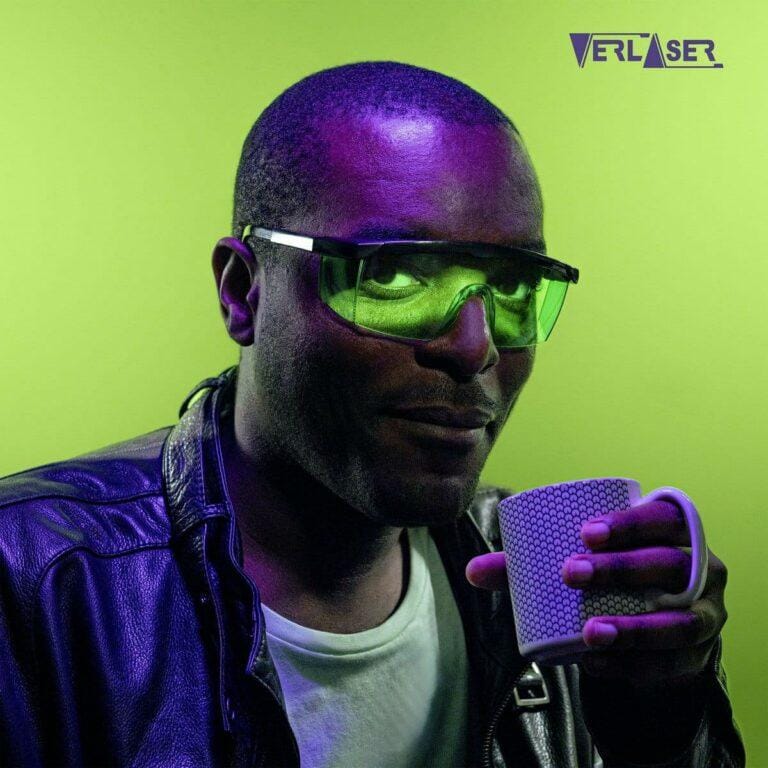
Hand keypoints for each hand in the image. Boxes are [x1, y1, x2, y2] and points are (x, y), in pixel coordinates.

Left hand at [465, 497, 728, 688]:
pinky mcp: (698, 655)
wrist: (657, 624)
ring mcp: (705, 614)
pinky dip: (635, 665)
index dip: (630, 522)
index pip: (662, 518)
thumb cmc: (614, 579)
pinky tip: (600, 663)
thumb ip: (529, 564)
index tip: (585, 532)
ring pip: (679, 621)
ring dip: (634, 628)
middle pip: (670, 565)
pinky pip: (673, 663)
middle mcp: (700, 569)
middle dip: (622, 569)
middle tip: (571, 574)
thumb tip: (472, 570)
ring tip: (590, 632)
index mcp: (674, 534)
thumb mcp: (584, 561)